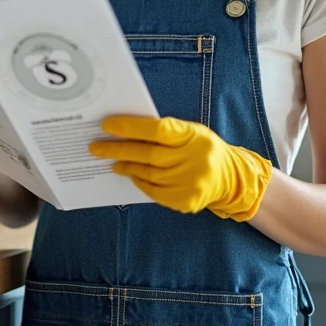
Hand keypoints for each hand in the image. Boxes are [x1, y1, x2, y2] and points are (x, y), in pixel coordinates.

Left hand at [88, 116, 271, 219]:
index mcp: (192, 136)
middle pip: (147, 154)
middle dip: (117, 149)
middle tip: (95, 147)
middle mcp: (192, 159)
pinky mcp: (184, 200)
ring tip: (111, 161)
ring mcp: (189, 182)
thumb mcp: (190, 132)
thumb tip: (124, 129)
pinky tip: (129, 173)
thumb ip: (163, 131)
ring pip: (147, 174)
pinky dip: (138, 181)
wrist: (231, 177)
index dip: (130, 127)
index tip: (106, 125)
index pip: (156, 129)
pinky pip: (152, 190)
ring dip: (125, 166)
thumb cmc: (201, 148)